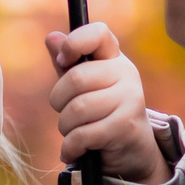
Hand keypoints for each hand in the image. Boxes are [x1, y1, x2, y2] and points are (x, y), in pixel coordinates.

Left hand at [46, 23, 169, 184]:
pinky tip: (73, 150)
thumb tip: (51, 38)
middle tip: (64, 112)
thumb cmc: (102, 113)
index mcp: (115, 58)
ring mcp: (130, 99)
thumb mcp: (85, 87)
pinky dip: (71, 146)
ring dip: (65, 127)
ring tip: (73, 132)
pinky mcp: (126, 126)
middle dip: (59, 101)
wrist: (133, 151)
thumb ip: (67, 64)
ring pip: (77, 109)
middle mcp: (127, 73)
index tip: (63, 60)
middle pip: (76, 79)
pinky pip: (83, 134)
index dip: (74, 43)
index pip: (98, 33)